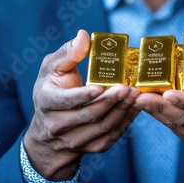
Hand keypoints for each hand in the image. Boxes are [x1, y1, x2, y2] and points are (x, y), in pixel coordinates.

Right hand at [24, 30, 139, 180]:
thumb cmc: (52, 88)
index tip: (101, 86)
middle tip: (128, 87)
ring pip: (102, 127)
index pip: (66, 101)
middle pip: (89, 115)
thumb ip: (68, 52)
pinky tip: (135, 106)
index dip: (83, 95)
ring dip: (121, 111)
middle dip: (110, 101)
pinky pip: (111, 136)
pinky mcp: (91, 147)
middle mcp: (58, 125)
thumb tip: (83, 35)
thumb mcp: (52, 67)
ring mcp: (74, 140)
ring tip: (135, 94)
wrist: (48, 131)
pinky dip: (125, 121)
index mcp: (47, 101)